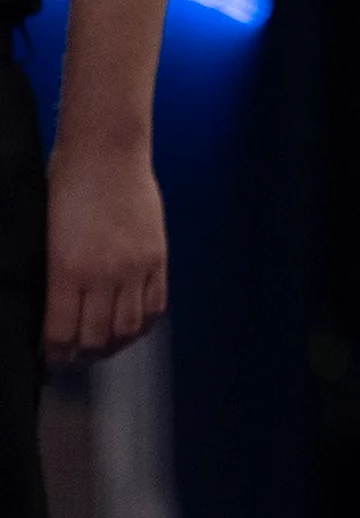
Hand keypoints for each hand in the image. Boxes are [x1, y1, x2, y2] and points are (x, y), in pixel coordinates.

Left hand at [45, 141, 167, 369]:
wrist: (106, 153)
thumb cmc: (65, 188)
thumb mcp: (45, 239)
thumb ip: (51, 279)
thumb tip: (51, 316)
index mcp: (66, 271)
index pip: (61, 335)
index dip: (54, 358)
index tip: (49, 364)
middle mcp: (104, 274)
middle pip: (96, 338)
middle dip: (83, 357)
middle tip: (74, 360)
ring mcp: (135, 266)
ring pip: (129, 328)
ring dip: (115, 345)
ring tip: (103, 347)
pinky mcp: (157, 257)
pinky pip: (156, 305)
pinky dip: (144, 325)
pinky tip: (131, 327)